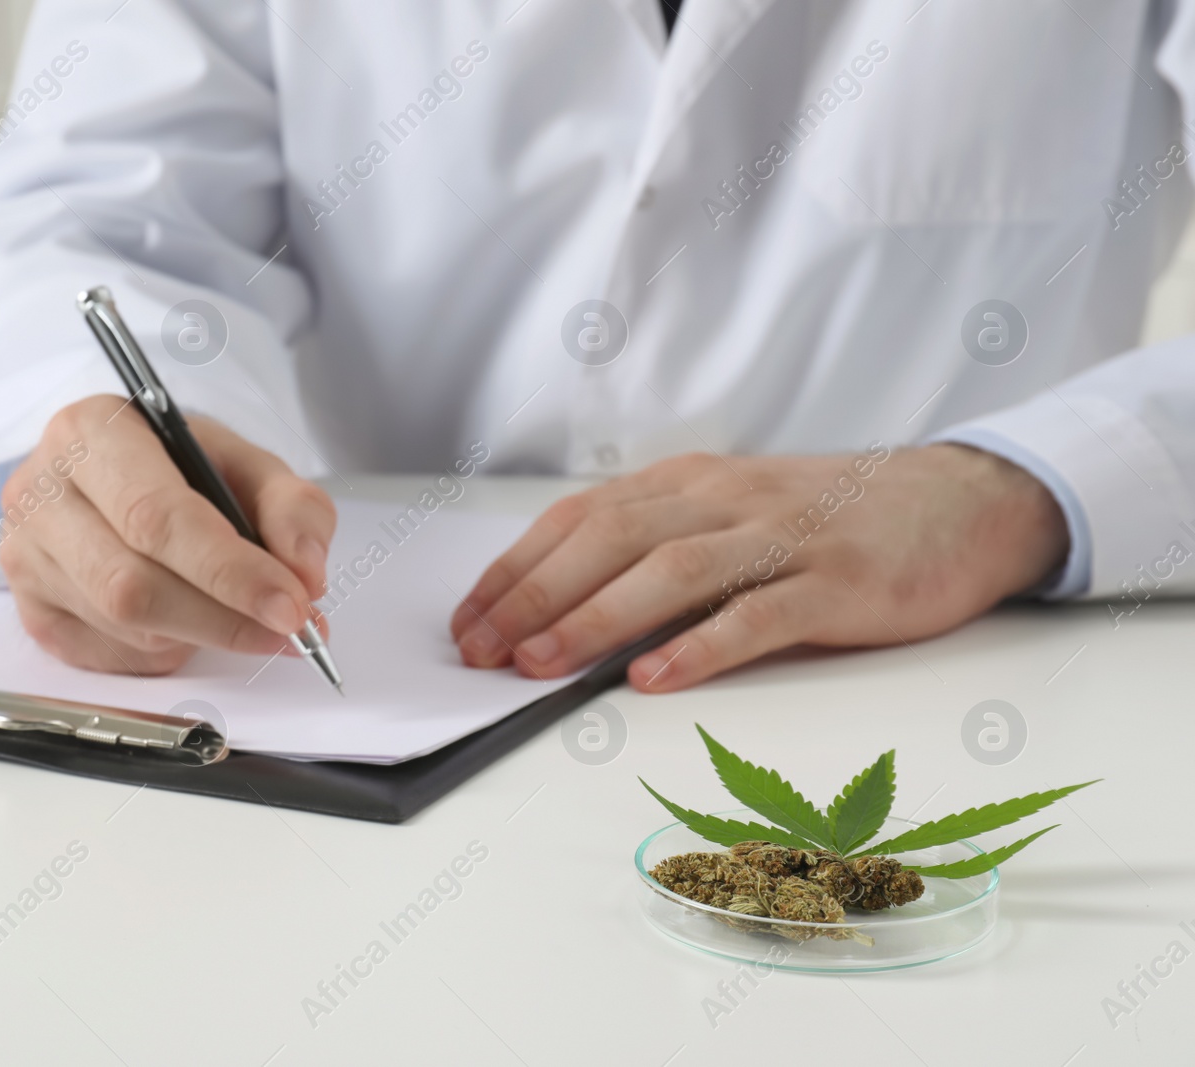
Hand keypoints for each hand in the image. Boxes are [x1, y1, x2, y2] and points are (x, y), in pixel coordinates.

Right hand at [0, 395, 333, 673]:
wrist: (118, 478)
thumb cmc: (180, 468)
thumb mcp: (246, 465)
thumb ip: (292, 508)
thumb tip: (304, 571)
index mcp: (92, 432)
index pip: (156, 517)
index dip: (230, 571)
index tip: (291, 603)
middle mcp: (41, 490)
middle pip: (132, 584)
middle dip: (223, 617)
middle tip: (288, 627)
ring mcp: (24, 554)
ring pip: (122, 625)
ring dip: (199, 634)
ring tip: (238, 614)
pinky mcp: (29, 607)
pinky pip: (107, 653)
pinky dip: (164, 648)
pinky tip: (184, 620)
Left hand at [449, 444, 1068, 691]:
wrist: (959, 500)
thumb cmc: (826, 518)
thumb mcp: (729, 512)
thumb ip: (658, 544)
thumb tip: (562, 603)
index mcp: (687, 483)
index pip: (578, 519)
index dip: (515, 570)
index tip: (467, 620)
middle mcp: (723, 499)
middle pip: (608, 540)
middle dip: (532, 597)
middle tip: (480, 651)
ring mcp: (781, 538)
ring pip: (671, 572)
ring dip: (595, 619)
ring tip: (541, 666)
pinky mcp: (836, 582)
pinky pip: (758, 614)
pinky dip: (701, 646)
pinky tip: (655, 678)